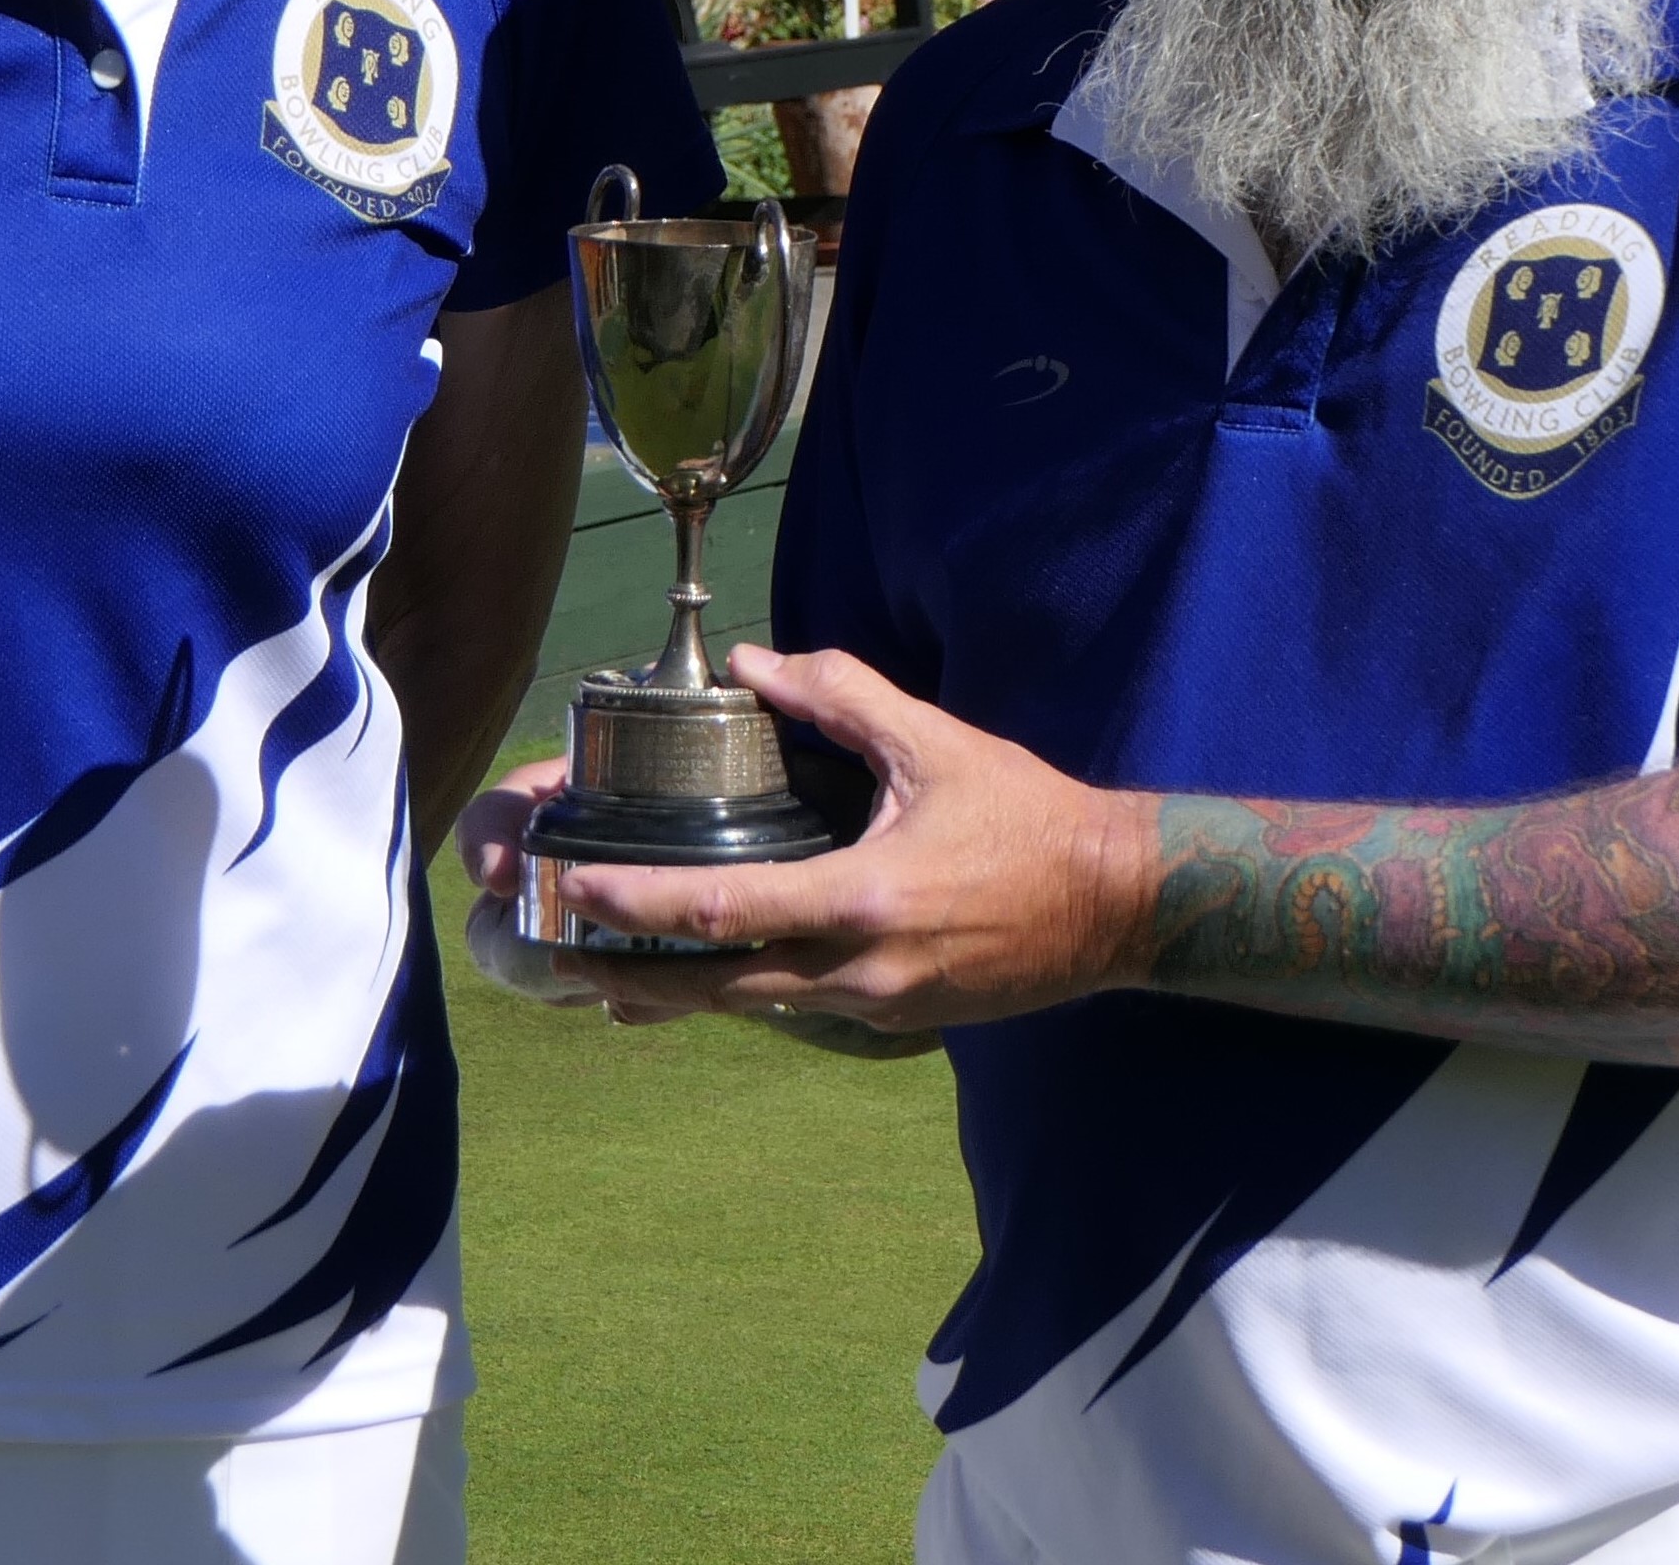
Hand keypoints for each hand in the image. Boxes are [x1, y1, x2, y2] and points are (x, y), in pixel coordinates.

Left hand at [520, 646, 1156, 1036]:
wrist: (1116, 903)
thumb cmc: (1029, 817)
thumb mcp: (936, 742)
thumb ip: (840, 694)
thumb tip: (759, 660)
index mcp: (861, 902)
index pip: (721, 912)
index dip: (637, 907)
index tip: (577, 891)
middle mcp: (859, 971)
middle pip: (717, 986)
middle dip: (632, 974)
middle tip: (561, 952)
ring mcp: (876, 1007)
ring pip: (754, 1007)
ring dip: (681, 996)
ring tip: (608, 983)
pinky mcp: (895, 1019)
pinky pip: (798, 1007)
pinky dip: (744, 993)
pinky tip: (709, 981)